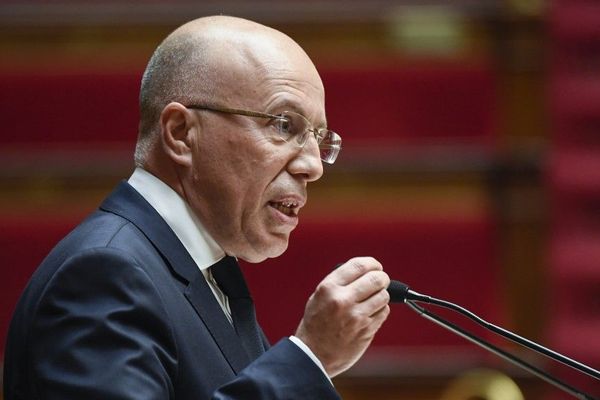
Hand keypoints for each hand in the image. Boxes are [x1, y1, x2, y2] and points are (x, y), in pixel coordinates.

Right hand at [294, 257, 389, 376]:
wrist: (313, 355)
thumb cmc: (316, 324)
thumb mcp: (318, 297)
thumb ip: (339, 282)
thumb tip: (363, 271)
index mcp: (329, 288)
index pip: (359, 265)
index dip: (372, 263)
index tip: (376, 266)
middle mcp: (342, 300)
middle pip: (376, 279)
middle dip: (382, 278)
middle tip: (381, 281)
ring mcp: (356, 316)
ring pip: (383, 295)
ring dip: (381, 295)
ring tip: (373, 299)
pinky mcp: (366, 330)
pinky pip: (383, 312)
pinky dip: (380, 310)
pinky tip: (370, 313)